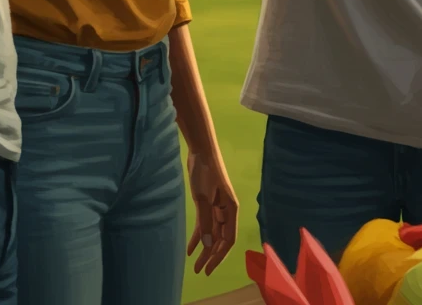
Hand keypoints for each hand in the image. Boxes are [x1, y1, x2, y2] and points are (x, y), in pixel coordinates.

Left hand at [186, 148, 238, 274]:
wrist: (201, 151)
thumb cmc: (205, 172)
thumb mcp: (203, 198)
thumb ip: (206, 222)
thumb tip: (207, 245)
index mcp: (231, 209)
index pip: (228, 239)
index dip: (219, 256)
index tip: (209, 269)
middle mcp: (226, 211)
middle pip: (220, 238)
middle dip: (211, 255)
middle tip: (199, 271)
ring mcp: (216, 208)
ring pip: (212, 233)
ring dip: (204, 248)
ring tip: (195, 264)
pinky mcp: (207, 203)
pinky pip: (204, 224)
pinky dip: (198, 236)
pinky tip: (190, 248)